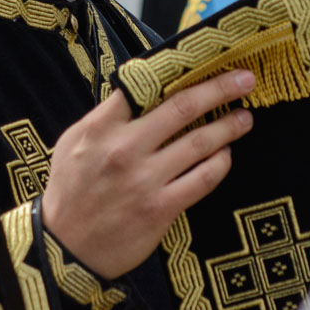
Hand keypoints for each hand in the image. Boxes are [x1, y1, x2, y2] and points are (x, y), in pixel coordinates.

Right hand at [40, 70, 255, 279]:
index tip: (204, 60)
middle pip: (182, 107)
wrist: (64, 249)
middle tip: (245, 79)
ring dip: (229, 126)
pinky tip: (227, 155)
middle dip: (220, 88)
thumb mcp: (73, 144)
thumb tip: (140, 95)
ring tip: (245, 117)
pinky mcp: (161, 208)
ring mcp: (145, 180)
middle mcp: (124, 148)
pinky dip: (220, 163)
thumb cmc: (69, 193)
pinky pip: (202, 179)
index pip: (144, 85)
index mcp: (100, 127)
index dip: (178, 68)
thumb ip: (106, 118)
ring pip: (200, 143)